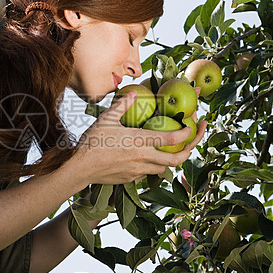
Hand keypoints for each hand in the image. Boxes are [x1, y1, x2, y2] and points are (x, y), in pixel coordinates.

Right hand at [73, 91, 206, 185]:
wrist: (79, 168)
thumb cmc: (92, 142)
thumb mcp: (106, 119)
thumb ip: (123, 105)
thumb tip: (134, 93)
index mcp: (139, 141)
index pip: (172, 138)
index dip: (187, 132)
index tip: (192, 125)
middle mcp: (142, 158)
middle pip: (176, 159)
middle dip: (189, 150)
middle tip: (192, 141)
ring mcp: (138, 171)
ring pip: (164, 168)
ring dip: (171, 159)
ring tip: (174, 149)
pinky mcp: (131, 179)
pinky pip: (148, 173)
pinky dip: (154, 166)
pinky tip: (149, 157)